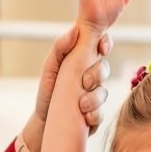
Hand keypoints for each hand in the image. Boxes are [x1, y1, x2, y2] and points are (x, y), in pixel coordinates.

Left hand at [28, 26, 111, 150]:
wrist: (44, 121)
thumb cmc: (49, 89)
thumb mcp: (50, 67)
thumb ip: (60, 47)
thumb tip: (74, 30)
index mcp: (83, 60)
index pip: (101, 45)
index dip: (105, 43)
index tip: (101, 48)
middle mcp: (92, 76)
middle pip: (105, 68)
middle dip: (97, 74)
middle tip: (84, 82)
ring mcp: (96, 95)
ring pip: (104, 92)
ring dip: (93, 98)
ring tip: (81, 105)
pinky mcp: (95, 114)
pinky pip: (101, 113)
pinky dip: (93, 114)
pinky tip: (84, 117)